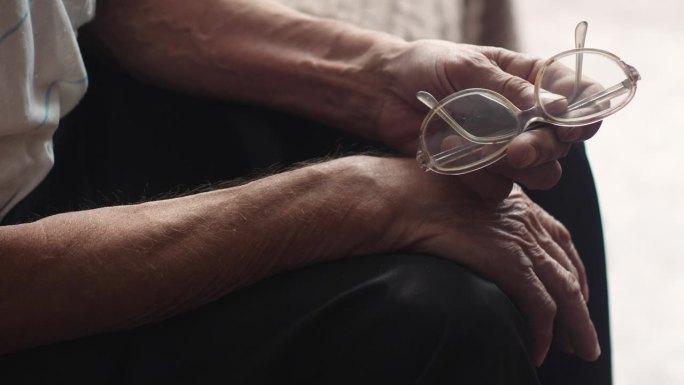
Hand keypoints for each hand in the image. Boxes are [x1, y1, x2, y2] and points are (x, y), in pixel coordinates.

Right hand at [363, 156, 599, 365]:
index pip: (561, 241)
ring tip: (582, 351)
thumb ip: (481, 218)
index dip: (573, 271)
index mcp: (520, 205)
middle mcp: (529, 222)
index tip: (577, 295)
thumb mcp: (461, 201)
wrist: (405, 198)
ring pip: (566, 293)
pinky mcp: (511, 263)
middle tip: (584, 336)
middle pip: (570, 271)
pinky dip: (543, 333)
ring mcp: (522, 242)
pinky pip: (540, 307)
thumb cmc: (419, 198)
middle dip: (581, 307)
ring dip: (577, 327)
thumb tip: (475, 238)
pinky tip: (538, 352)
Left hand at [377, 41, 599, 198]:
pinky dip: (478, 176)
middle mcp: (526, 118)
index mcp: (531, 82)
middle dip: (542, 148)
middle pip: (561, 146)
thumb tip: (556, 107)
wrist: (386, 93)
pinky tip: (451, 152)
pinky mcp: (482, 172)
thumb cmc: (428, 68)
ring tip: (474, 148)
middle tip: (515, 149)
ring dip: (513, 167)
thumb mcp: (468, 67)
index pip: (579, 99)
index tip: (572, 126)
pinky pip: (499, 188)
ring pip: (539, 174)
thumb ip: (510, 90)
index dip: (585, 115)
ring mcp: (506, 148)